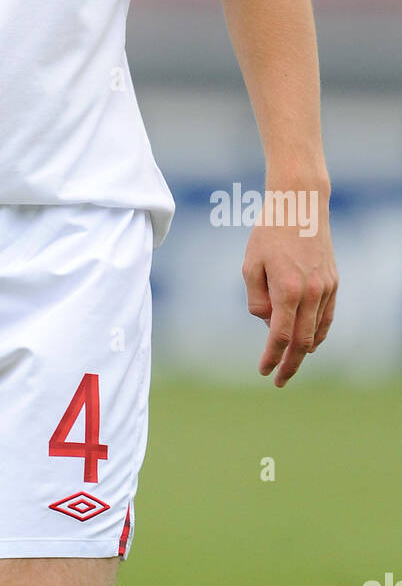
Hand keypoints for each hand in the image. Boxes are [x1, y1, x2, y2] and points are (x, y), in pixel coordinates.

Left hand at [242, 186, 337, 386]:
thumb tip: (268, 323)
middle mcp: (311, 293)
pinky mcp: (334, 282)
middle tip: (279, 380)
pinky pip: (327, 317)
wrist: (301, 205)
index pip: (280, 337)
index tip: (264, 371)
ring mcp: (326, 288)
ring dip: (305, 351)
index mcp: (287, 289)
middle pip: (303, 342)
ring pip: (318, 331)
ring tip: (290, 362)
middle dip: (290, 364)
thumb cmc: (269, 232)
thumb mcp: (250, 265)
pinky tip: (310, 341)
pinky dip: (318, 333)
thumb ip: (257, 300)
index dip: (271, 357)